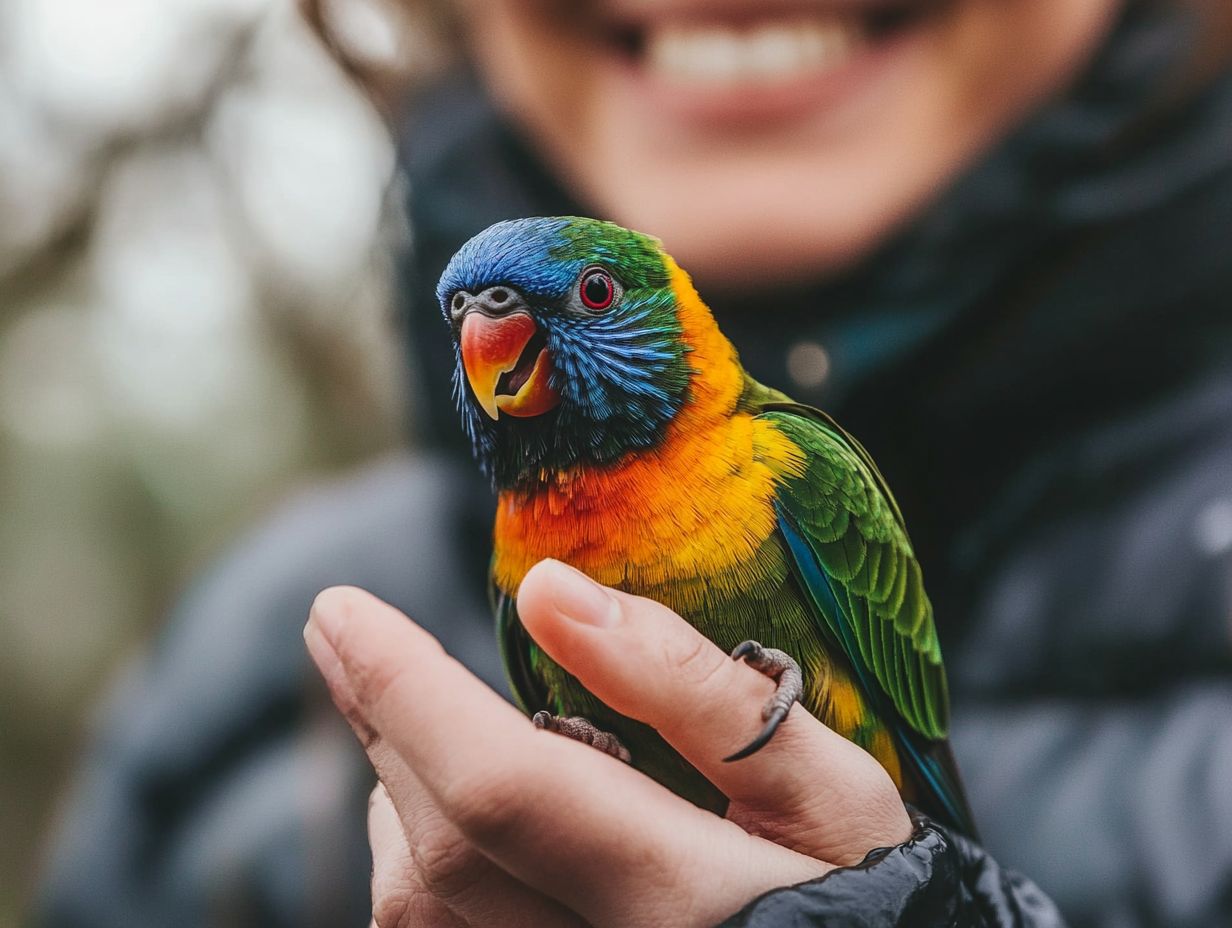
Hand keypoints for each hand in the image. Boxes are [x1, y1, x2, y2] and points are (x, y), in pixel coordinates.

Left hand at [304, 559, 911, 927]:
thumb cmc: (869, 895)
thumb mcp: (826, 784)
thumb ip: (694, 688)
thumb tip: (547, 590)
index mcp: (683, 899)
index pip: (500, 786)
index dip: (404, 692)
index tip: (338, 610)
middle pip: (439, 847)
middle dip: (383, 724)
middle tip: (352, 640)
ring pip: (419, 911)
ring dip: (396, 797)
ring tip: (422, 730)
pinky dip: (417, 871)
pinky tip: (449, 825)